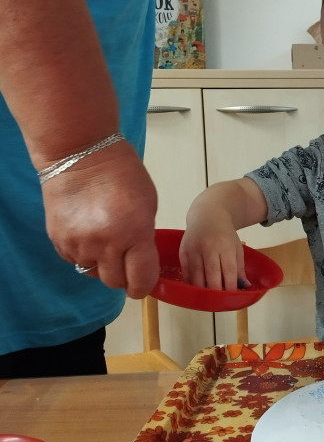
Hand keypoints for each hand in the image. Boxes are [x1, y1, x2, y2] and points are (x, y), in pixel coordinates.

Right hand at [41, 140, 158, 298]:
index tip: (144, 284)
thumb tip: (140, 262)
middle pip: (114, 282)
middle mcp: (105, 244)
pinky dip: (83, 254)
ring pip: (93, 272)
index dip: (144, 287)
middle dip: (123, 276)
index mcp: (134, 234)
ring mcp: (78, 243)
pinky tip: (88, 233)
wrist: (80, 154)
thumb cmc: (122, 174)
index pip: (141, 280)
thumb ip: (144, 237)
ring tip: (105, 241)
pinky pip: (74, 260)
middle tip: (126, 261)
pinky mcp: (58, 240)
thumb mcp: (147, 206)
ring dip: (101, 264)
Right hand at [179, 178, 269, 289]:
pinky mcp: (183, 251)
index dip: (229, 287)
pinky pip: (186, 271)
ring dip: (201, 290)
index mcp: (226, 247)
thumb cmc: (225, 234)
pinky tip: (195, 289)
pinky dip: (190, 282)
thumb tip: (245, 287)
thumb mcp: (237, 248)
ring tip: (207, 298)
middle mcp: (209, 248)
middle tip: (218, 303)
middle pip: (211, 276)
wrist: (207, 215)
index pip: (228, 272)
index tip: (231, 298)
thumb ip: (240, 268)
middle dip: (215, 292)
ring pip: (196, 276)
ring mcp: (194, 249)